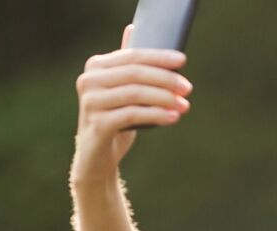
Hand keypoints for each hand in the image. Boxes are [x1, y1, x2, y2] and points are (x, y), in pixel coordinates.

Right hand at [71, 24, 192, 184]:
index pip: (132, 55)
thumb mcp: (122, 89)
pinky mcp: (97, 124)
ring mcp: (90, 103)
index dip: (159, 57)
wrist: (97, 155)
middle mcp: (89, 81)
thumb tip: (134, 29)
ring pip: (135, 94)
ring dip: (165, 98)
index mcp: (96, 66)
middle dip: (165, 79)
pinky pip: (132, 115)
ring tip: (185, 105)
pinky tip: (173, 118)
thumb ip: (127, 63)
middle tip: (188, 87)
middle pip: (135, 73)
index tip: (183, 60)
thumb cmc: (115, 118)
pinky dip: (156, 115)